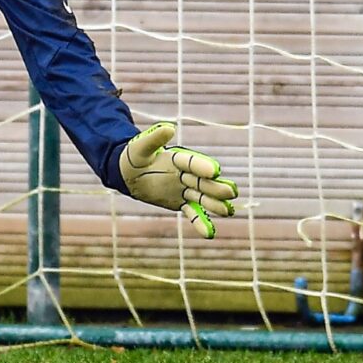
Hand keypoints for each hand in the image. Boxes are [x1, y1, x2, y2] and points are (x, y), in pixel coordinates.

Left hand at [118, 122, 238, 238]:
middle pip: (203, 182)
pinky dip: (200, 222)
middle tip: (231, 192)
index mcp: (179, 158)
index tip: (215, 170)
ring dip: (215, 205)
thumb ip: (154, 139)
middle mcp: (186, 173)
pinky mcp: (180, 202)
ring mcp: (184, 189)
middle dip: (216, 187)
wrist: (131, 173)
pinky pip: (192, 212)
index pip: (192, 162)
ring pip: (202, 197)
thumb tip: (170, 128)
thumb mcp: (141, 147)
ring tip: (229, 211)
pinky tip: (210, 234)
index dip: (202, 166)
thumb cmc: (135, 156)